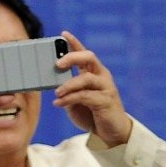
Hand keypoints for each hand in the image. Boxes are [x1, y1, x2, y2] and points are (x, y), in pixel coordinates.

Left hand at [52, 31, 132, 147]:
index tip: (63, 34)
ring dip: (68, 84)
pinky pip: (85, 96)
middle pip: (89, 57)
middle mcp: (101, 76)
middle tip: (57, 64)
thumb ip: (68, 90)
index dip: (75, 42)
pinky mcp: (106, 101)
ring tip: (56, 93)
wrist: (111, 132)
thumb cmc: (92, 114)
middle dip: (72, 57)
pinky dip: (70, 99)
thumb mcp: (76, 100)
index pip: (84, 53)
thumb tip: (53, 84)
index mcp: (94, 73)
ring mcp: (105, 87)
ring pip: (86, 78)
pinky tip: (58, 104)